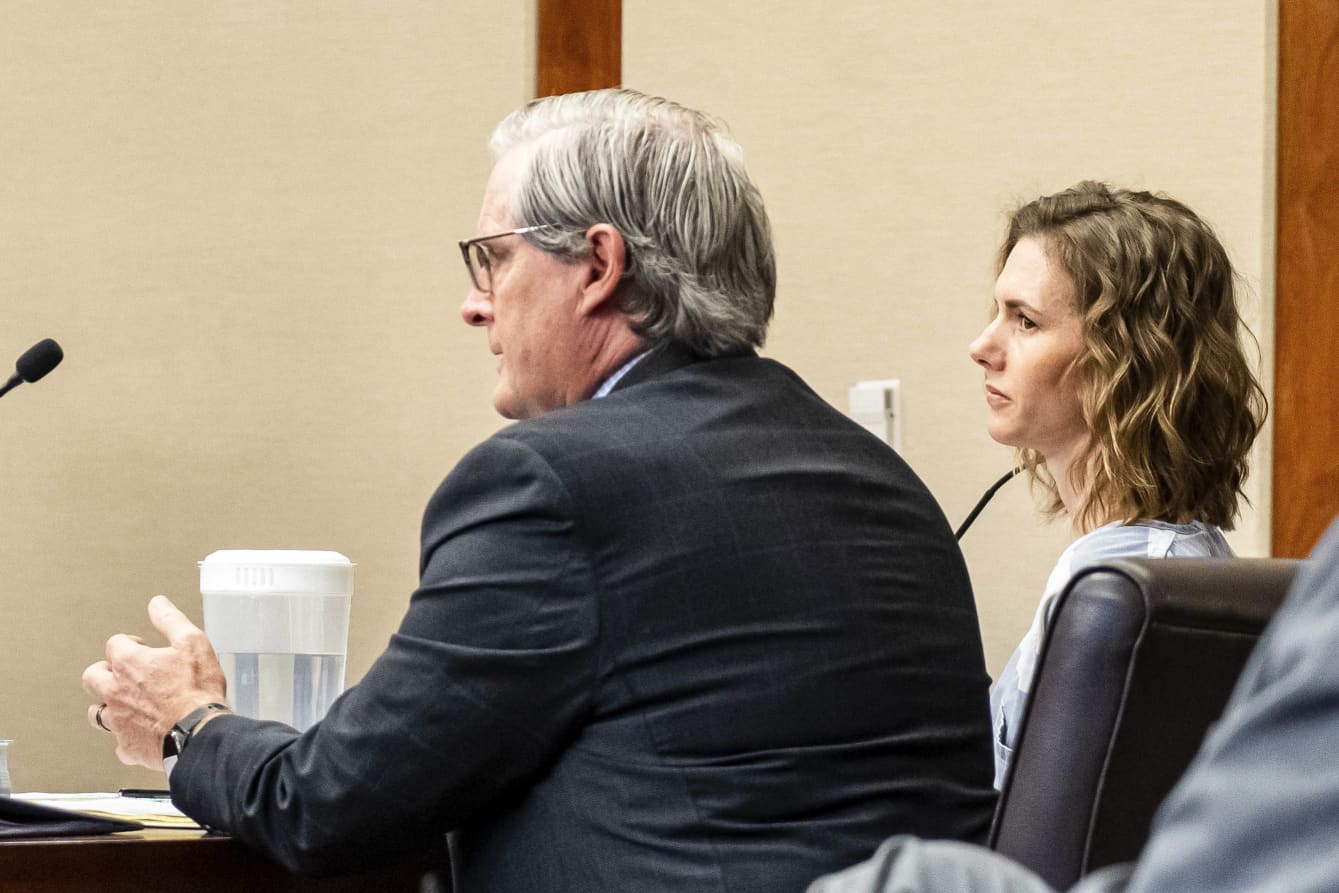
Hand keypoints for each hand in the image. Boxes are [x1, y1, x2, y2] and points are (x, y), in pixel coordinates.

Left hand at [82, 595, 228, 769]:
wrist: (200, 733)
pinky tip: (141, 733)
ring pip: (96, 712)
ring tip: (127, 704)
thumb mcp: (192, 643)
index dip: (131, 643)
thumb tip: (157, 603)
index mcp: (128, 663)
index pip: (114, 644)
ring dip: (108, 705)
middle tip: (125, 674)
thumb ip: (170, 620)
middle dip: (105, 672)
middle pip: (92, 676)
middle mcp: (115, 691)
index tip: (145, 648)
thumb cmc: (197, 690)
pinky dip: (127, 737)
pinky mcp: (127, 746)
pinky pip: (118, 742)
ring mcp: (118, 721)